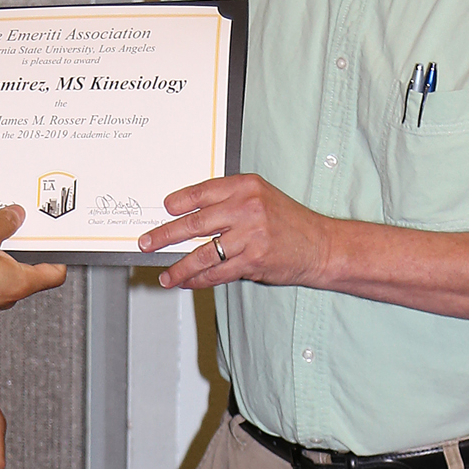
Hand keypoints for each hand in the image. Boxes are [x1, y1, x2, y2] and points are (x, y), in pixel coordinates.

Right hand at [0, 205, 67, 318]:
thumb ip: (4, 222)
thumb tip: (15, 216)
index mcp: (19, 282)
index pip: (54, 273)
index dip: (59, 254)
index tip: (57, 240)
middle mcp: (6, 293)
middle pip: (28, 267)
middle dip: (24, 244)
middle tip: (19, 225)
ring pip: (4, 269)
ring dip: (0, 249)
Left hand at [137, 174, 330, 289]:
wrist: (321, 245)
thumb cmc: (288, 221)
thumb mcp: (261, 197)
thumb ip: (229, 201)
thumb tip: (189, 215)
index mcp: (245, 186)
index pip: (201, 192)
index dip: (178, 202)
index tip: (163, 210)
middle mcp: (247, 208)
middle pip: (195, 224)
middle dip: (165, 235)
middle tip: (147, 243)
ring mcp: (250, 235)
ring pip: (203, 253)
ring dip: (180, 267)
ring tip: (165, 275)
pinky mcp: (253, 260)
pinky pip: (218, 272)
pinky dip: (199, 279)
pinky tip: (188, 282)